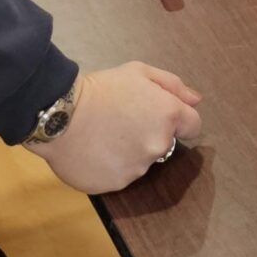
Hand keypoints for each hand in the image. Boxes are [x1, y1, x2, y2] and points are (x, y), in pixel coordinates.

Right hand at [36, 63, 202, 193]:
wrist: (59, 114)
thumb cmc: (101, 88)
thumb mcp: (139, 72)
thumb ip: (173, 86)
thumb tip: (197, 100)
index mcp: (169, 116)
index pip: (193, 126)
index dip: (177, 119)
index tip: (156, 115)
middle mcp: (158, 145)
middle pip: (164, 144)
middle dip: (150, 134)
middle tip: (122, 122)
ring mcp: (138, 169)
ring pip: (141, 162)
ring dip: (130, 152)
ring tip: (103, 137)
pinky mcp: (116, 184)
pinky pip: (120, 176)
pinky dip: (111, 167)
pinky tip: (94, 152)